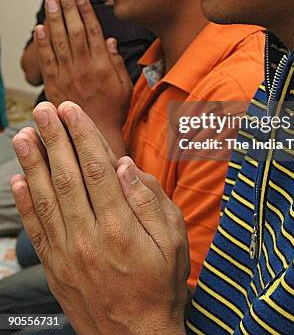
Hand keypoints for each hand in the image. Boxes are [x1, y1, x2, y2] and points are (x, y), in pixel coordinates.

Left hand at [10, 102, 188, 334]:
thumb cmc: (160, 284)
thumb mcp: (173, 240)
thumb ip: (150, 201)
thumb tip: (127, 167)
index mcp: (120, 227)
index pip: (97, 169)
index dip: (82, 136)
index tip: (72, 111)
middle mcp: (89, 236)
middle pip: (67, 177)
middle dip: (54, 139)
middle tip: (44, 110)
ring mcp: (67, 253)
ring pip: (46, 199)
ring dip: (33, 163)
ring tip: (24, 135)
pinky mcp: (55, 266)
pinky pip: (36, 229)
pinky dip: (25, 203)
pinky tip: (18, 179)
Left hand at [35, 0, 131, 156]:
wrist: (93, 133)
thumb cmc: (112, 110)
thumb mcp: (124, 85)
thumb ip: (116, 61)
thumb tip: (109, 40)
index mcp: (103, 65)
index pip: (92, 31)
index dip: (85, 11)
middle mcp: (84, 67)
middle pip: (74, 31)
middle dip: (67, 8)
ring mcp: (67, 75)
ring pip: (59, 41)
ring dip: (54, 18)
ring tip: (51, 1)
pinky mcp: (53, 84)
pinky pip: (47, 59)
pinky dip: (42, 42)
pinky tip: (40, 27)